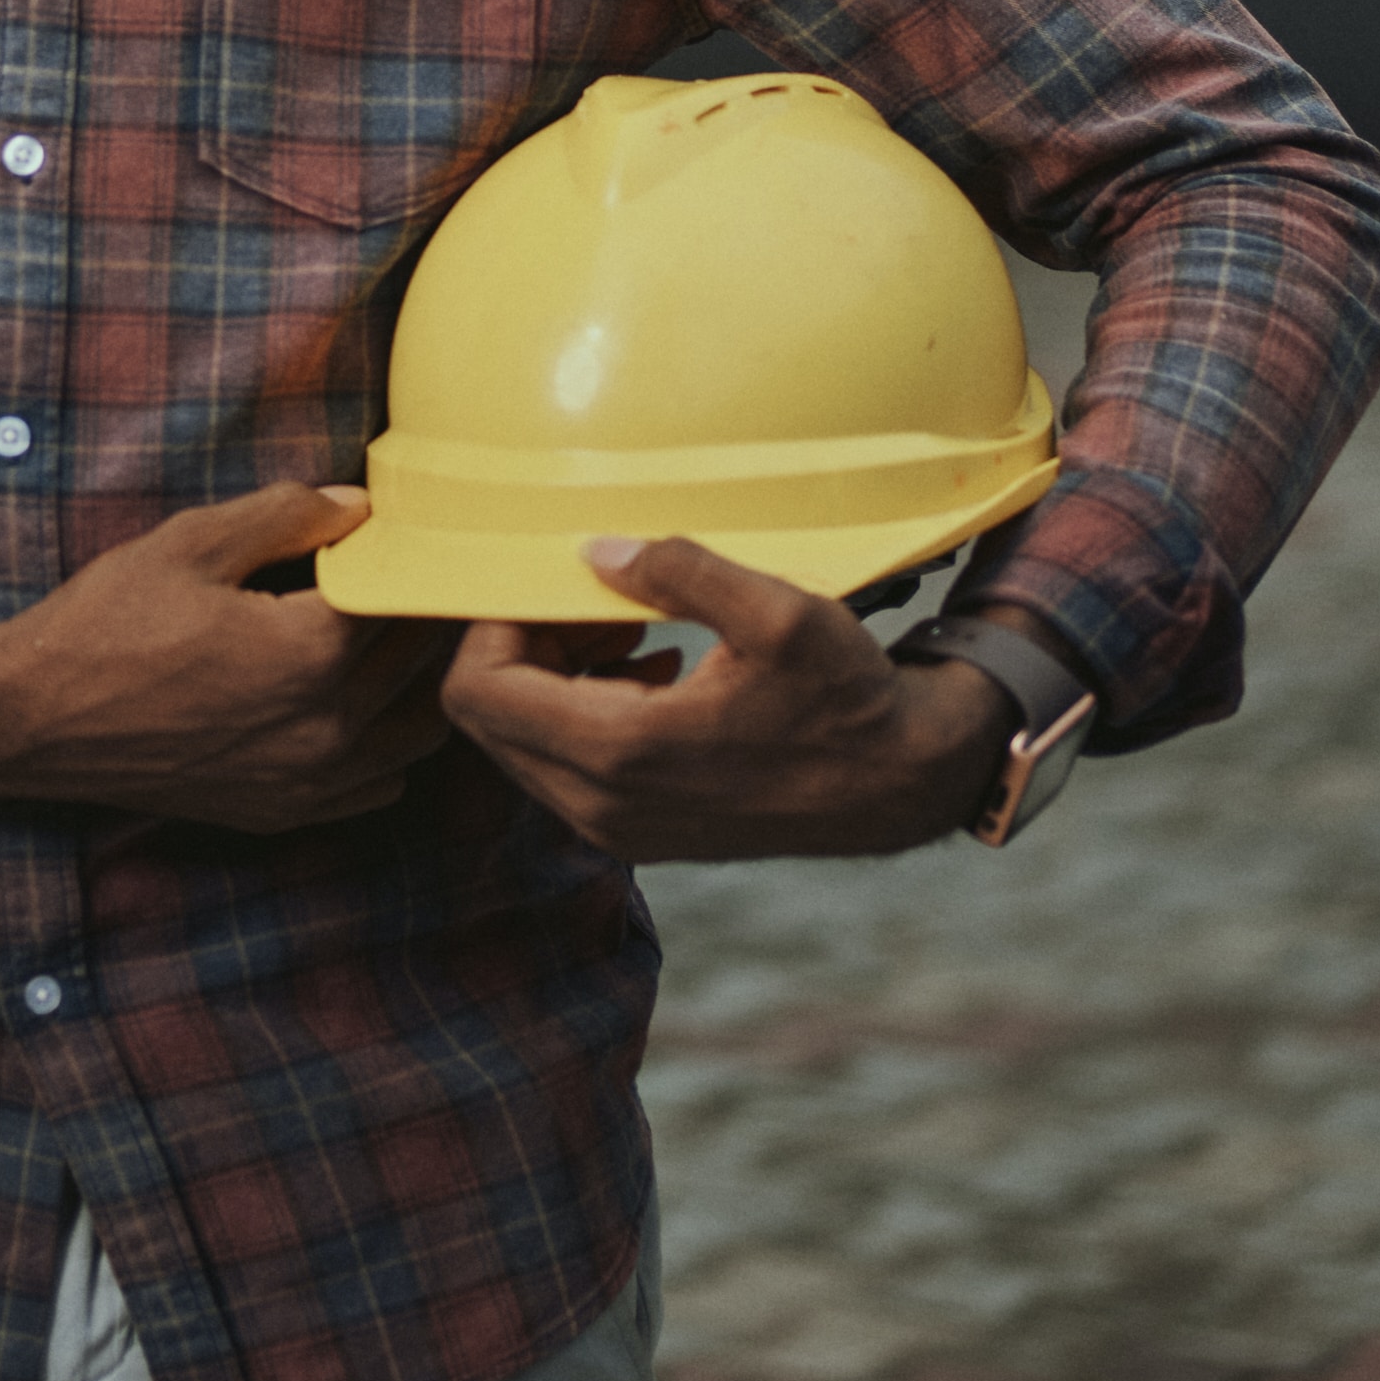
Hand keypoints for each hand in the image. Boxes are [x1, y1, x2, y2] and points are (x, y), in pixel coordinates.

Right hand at [0, 486, 455, 831]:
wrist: (29, 722)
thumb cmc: (103, 624)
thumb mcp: (191, 541)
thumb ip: (288, 514)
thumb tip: (361, 505)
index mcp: (308, 654)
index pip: (409, 598)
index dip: (416, 557)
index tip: (419, 531)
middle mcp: (323, 730)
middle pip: (421, 664)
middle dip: (425, 612)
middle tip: (414, 571)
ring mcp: (306, 783)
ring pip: (417, 733)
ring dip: (419, 683)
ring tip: (390, 634)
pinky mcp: (282, 813)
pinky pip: (377, 784)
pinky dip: (386, 743)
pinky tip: (356, 701)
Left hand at [440, 538, 1017, 861]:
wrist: (899, 785)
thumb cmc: (844, 697)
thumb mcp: (776, 613)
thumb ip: (679, 574)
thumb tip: (597, 550)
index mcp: (621, 752)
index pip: (480, 692)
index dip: (493, 625)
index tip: (547, 583)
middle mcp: (602, 806)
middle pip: (490, 717)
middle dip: (525, 645)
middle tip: (594, 597)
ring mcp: (618, 827)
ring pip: (523, 741)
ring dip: (556, 673)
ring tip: (627, 621)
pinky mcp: (639, 830)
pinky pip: (565, 764)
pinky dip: (584, 706)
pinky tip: (652, 664)